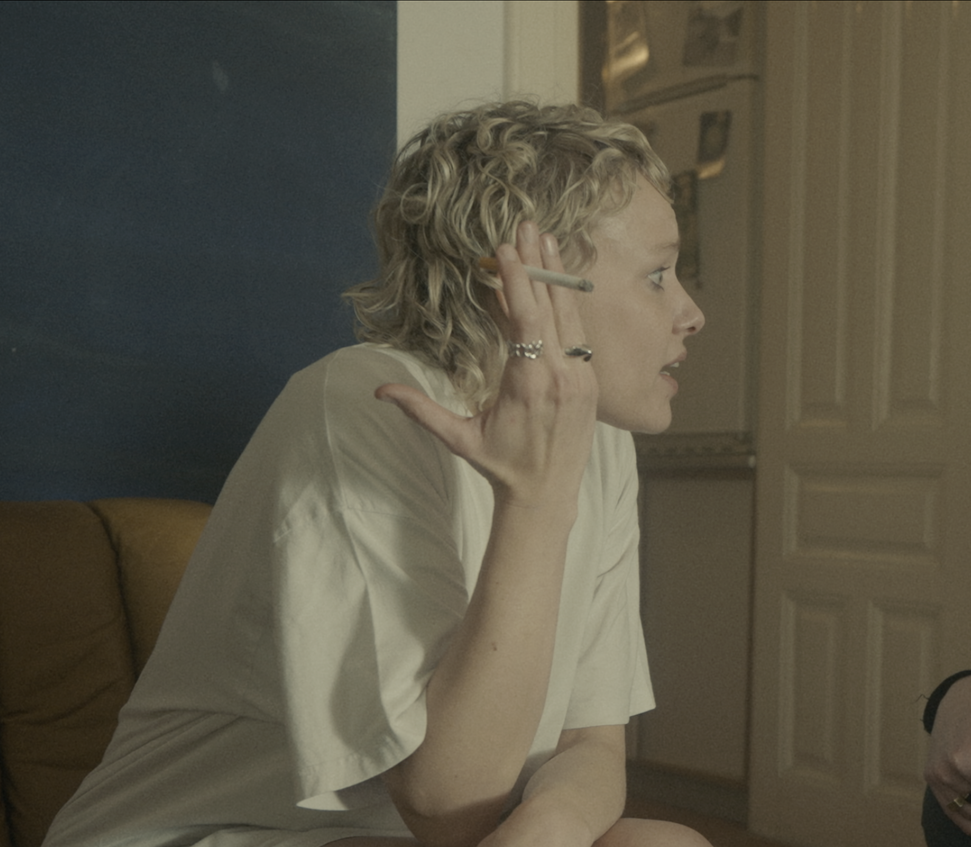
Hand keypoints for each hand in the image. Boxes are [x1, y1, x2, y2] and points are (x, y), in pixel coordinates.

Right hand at [377, 221, 597, 509]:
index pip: (524, 320)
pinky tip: (557, 279)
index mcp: (529, 384)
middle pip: (549, 307)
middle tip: (525, 226)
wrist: (547, 496)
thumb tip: (379, 391)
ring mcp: (582, 377)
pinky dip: (567, 304)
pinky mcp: (592, 381)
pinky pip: (579, 333)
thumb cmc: (500, 465)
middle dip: (536, 263)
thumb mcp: (458, 438)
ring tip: (544, 239)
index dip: (516, 281)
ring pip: (570, 315)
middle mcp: (561, 376)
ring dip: (556, 275)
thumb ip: (421, 410)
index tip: (504, 250)